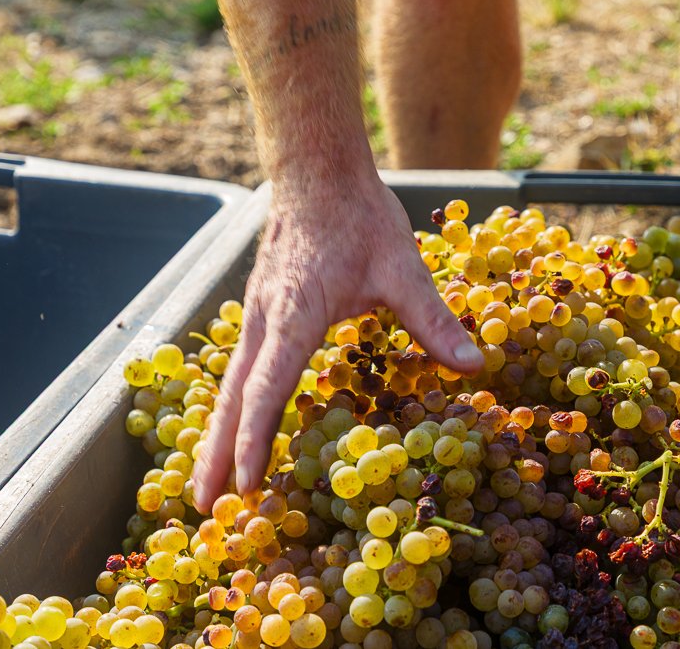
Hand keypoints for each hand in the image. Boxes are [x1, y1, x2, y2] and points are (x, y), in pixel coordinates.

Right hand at [191, 172, 484, 511]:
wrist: (316, 172)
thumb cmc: (358, 216)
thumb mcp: (402, 267)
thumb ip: (433, 319)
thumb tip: (473, 366)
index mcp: (296, 314)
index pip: (267, 386)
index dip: (256, 437)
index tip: (247, 482)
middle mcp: (265, 320)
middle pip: (232, 397)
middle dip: (217, 454)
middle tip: (205, 506)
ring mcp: (258, 315)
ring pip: (229, 384)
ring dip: (218, 434)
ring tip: (210, 481)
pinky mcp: (262, 310)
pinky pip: (239, 367)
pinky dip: (233, 405)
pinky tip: (239, 422)